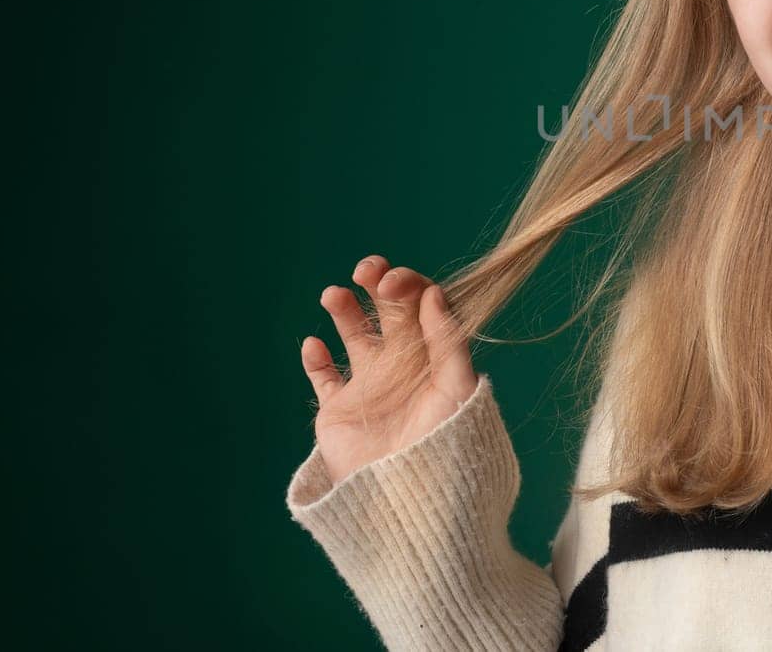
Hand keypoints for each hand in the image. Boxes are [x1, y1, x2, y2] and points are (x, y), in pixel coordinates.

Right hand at [299, 256, 478, 484]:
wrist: (411, 502)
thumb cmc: (446, 446)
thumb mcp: (458, 389)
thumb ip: (448, 340)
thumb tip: (432, 292)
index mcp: (436, 357)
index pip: (423, 307)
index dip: (409, 286)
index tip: (394, 283)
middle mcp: (404, 366)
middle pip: (389, 311)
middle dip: (378, 284)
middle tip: (367, 270)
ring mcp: (371, 387)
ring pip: (354, 335)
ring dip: (344, 310)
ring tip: (333, 294)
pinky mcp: (340, 411)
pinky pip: (324, 378)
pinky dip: (314, 359)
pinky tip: (313, 345)